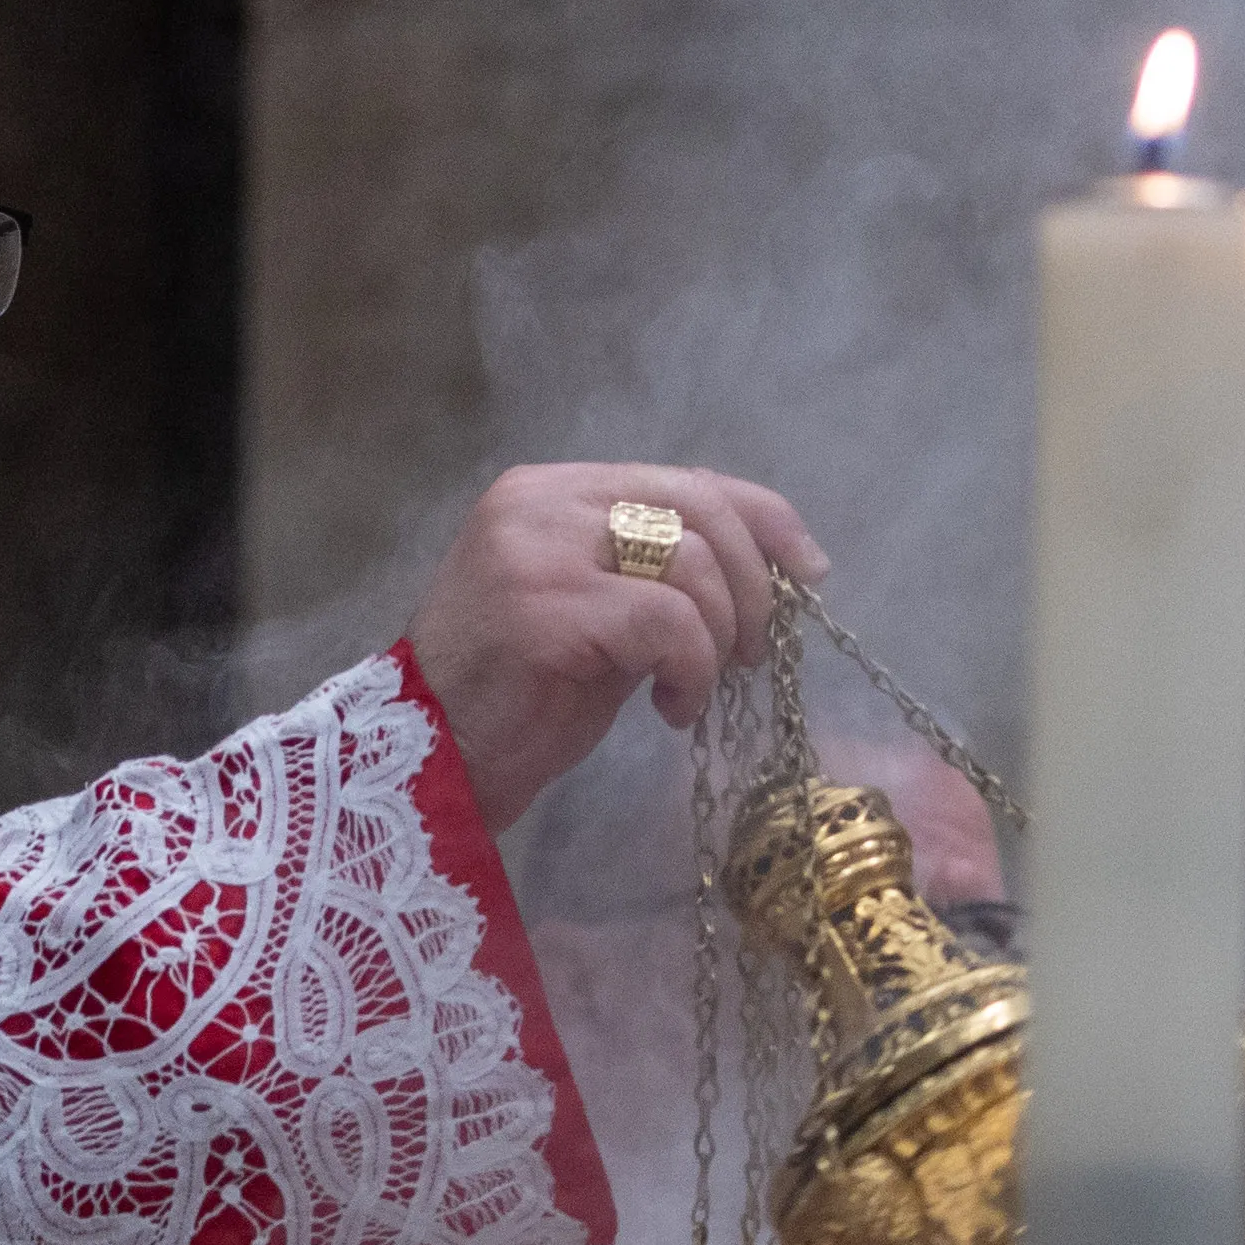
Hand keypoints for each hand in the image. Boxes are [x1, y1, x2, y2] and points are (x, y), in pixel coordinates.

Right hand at [406, 464, 827, 829]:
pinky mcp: (543, 606)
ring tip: (691, 691)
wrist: (434, 765)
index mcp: (552, 490)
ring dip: (717, 640)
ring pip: (690, 565)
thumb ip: (664, 572)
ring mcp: (535, 548)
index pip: (684, 479)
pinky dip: (691, 670)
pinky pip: (667, 622)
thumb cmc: (522, 697)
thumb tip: (775, 563)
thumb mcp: (604, 613)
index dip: (764, 518)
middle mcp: (540, 502)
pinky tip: (669, 710)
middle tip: (749, 654)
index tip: (811, 571)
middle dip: (751, 585)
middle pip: (697, 509)